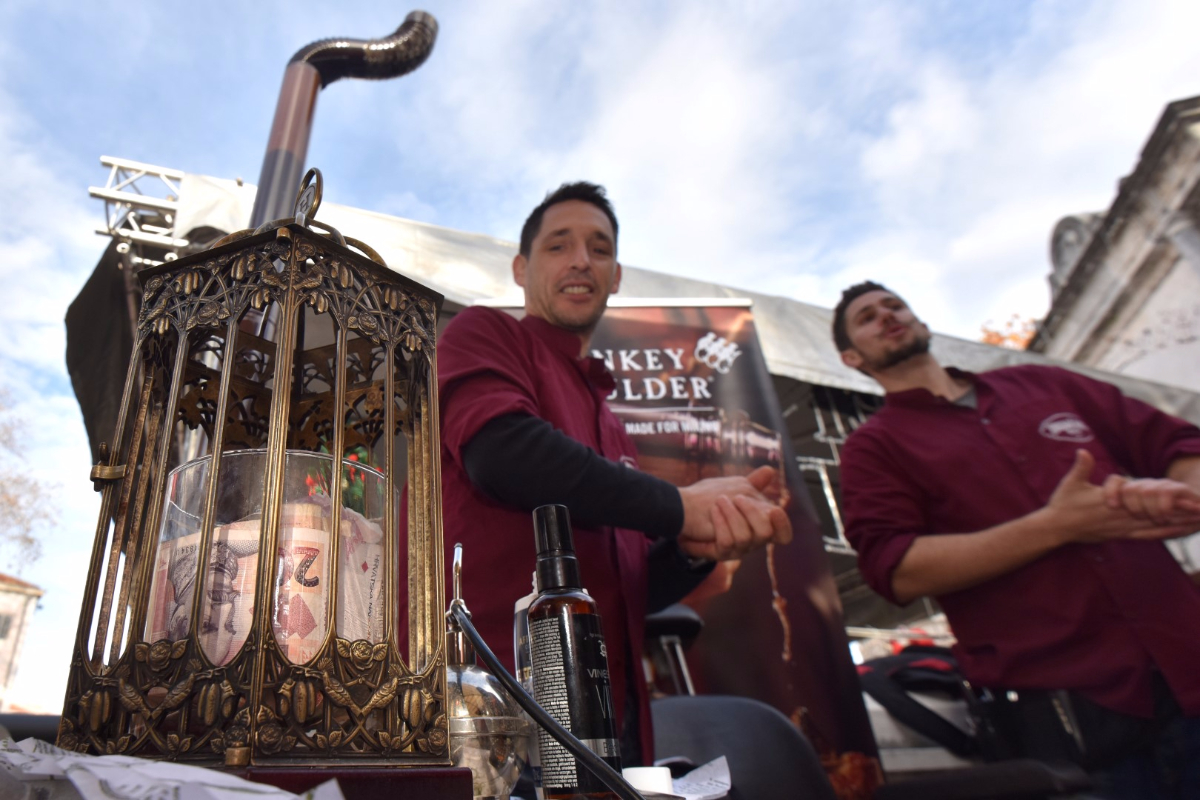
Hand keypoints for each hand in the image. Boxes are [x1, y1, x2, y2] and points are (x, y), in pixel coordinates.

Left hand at [677, 466, 792, 560]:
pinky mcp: (720, 553)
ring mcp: (737, 549)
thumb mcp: (735, 487)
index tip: (775, 510)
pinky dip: (720, 522)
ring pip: (744, 537)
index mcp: (761, 526)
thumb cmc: (714, 499)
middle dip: (752, 511)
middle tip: (738, 497)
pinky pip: (726, 541)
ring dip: (732, 514)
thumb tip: (770, 470)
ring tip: (720, 500)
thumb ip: (754, 482)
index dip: (783, 525)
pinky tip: (713, 510)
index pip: (783, 535)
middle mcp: (753, 541)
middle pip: (766, 533)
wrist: (686, 512)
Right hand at [1047, 450, 1199, 543]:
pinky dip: (1164, 534)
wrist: (1056, 528)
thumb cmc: (1063, 504)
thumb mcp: (1070, 483)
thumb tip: (1083, 451)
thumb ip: (1081, 467)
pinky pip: (1147, 535)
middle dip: (1181, 513)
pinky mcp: (1121, 535)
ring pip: (1156, 526)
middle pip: (1157, 515)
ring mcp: (1122, 528)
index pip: (1145, 501)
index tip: (1187, 496)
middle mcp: (1122, 516)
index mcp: (1112, 502)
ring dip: (1178, 524)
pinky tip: (1178, 533)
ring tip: (1198, 523)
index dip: (1168, 500)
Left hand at [1101, 473, 1199, 524]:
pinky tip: (1167, 516)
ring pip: (1146, 491)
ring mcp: (1162, 485)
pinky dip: (1165, 508)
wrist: (1199, 515)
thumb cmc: (1167, 522)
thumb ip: (1134, 528)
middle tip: (1142, 518)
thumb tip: (1119, 531)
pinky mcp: (1179, 489)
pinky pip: (1166, 493)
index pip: (1115, 481)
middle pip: (1130, 487)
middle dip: (1134, 507)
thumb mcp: (1146, 526)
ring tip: (1159, 520)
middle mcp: (1146, 486)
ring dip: (1151, 510)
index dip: (1111, 490)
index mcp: (1134, 491)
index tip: (1113, 505)